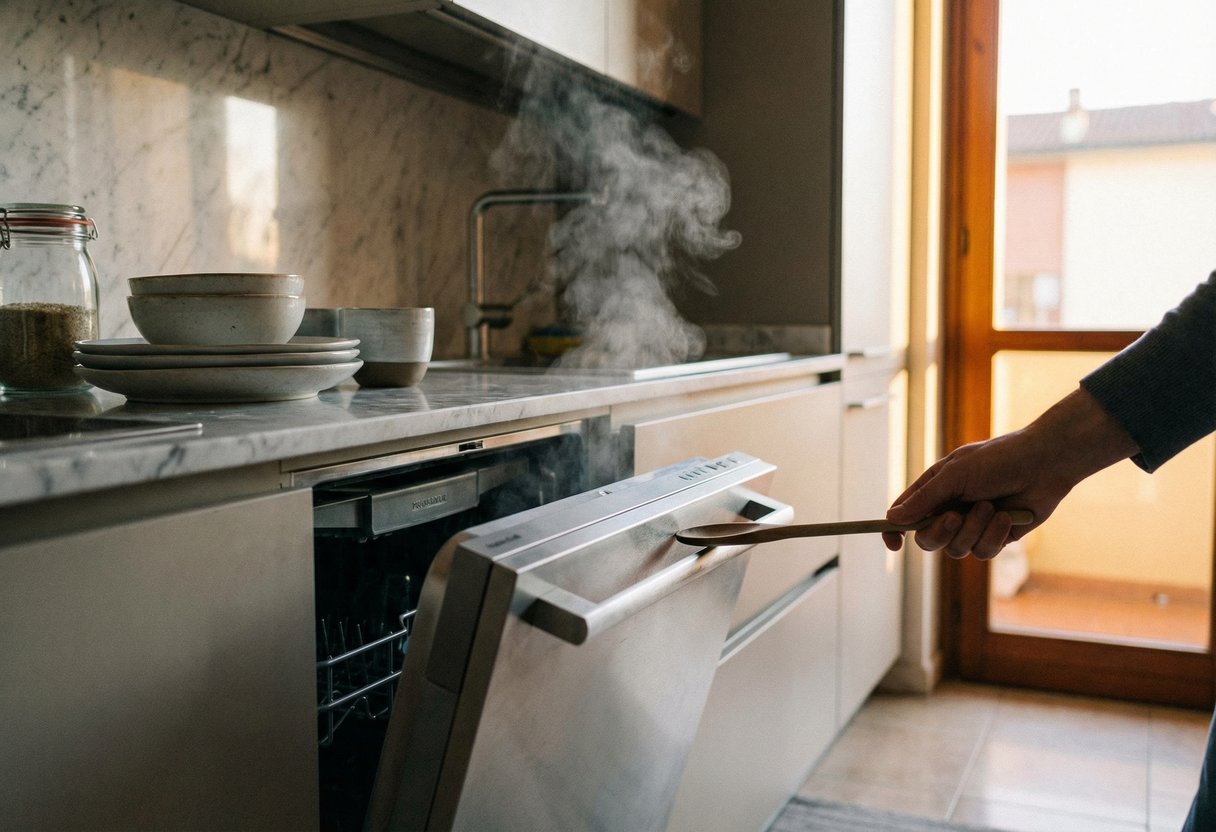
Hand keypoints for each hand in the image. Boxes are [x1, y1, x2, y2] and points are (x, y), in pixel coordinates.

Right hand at [883, 388, 1138, 558]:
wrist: (1044, 464)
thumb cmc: (998, 460)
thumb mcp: (955, 474)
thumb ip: (924, 499)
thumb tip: (893, 518)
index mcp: (934, 491)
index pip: (904, 516)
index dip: (894, 531)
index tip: (893, 544)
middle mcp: (950, 510)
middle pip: (928, 540)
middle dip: (940, 532)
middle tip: (954, 517)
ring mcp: (973, 526)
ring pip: (957, 549)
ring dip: (974, 529)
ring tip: (991, 506)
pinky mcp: (996, 538)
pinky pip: (983, 552)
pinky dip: (994, 535)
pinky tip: (1007, 516)